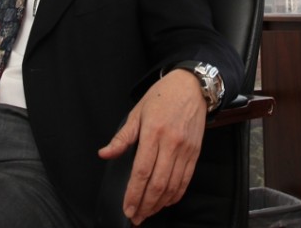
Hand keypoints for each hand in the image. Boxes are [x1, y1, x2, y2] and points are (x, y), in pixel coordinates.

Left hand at [98, 69, 207, 224]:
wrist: (191, 86)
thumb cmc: (162, 97)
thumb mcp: (137, 112)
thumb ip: (122, 137)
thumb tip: (104, 154)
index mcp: (153, 133)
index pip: (142, 171)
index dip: (134, 193)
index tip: (127, 208)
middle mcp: (171, 143)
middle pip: (158, 183)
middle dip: (145, 205)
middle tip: (135, 217)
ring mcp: (185, 149)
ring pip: (172, 185)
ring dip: (159, 204)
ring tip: (148, 212)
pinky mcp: (195, 152)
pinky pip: (186, 180)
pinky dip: (176, 195)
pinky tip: (165, 201)